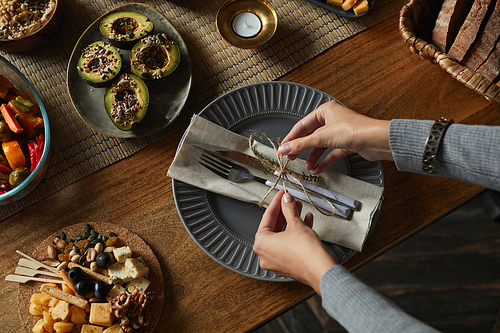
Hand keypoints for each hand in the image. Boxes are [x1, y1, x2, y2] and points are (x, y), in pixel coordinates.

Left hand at [253, 189, 336, 293]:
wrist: (321, 270)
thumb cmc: (306, 252)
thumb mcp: (296, 224)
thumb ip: (288, 209)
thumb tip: (286, 200)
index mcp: (261, 244)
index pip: (267, 217)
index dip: (276, 203)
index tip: (281, 194)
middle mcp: (265, 254)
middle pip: (274, 227)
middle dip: (285, 212)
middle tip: (290, 201)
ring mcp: (276, 261)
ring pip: (282, 236)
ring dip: (291, 221)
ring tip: (299, 209)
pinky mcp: (288, 265)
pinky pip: (288, 244)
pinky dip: (295, 234)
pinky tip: (306, 222)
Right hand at [277, 100, 392, 174]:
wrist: (376, 140)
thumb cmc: (354, 130)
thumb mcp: (322, 137)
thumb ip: (301, 144)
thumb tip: (285, 148)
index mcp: (325, 111)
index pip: (302, 125)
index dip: (291, 137)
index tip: (283, 148)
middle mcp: (332, 119)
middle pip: (311, 136)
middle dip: (301, 148)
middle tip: (291, 157)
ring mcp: (340, 132)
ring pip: (321, 145)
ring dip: (313, 157)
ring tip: (306, 166)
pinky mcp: (347, 143)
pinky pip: (331, 153)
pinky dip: (324, 161)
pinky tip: (318, 169)